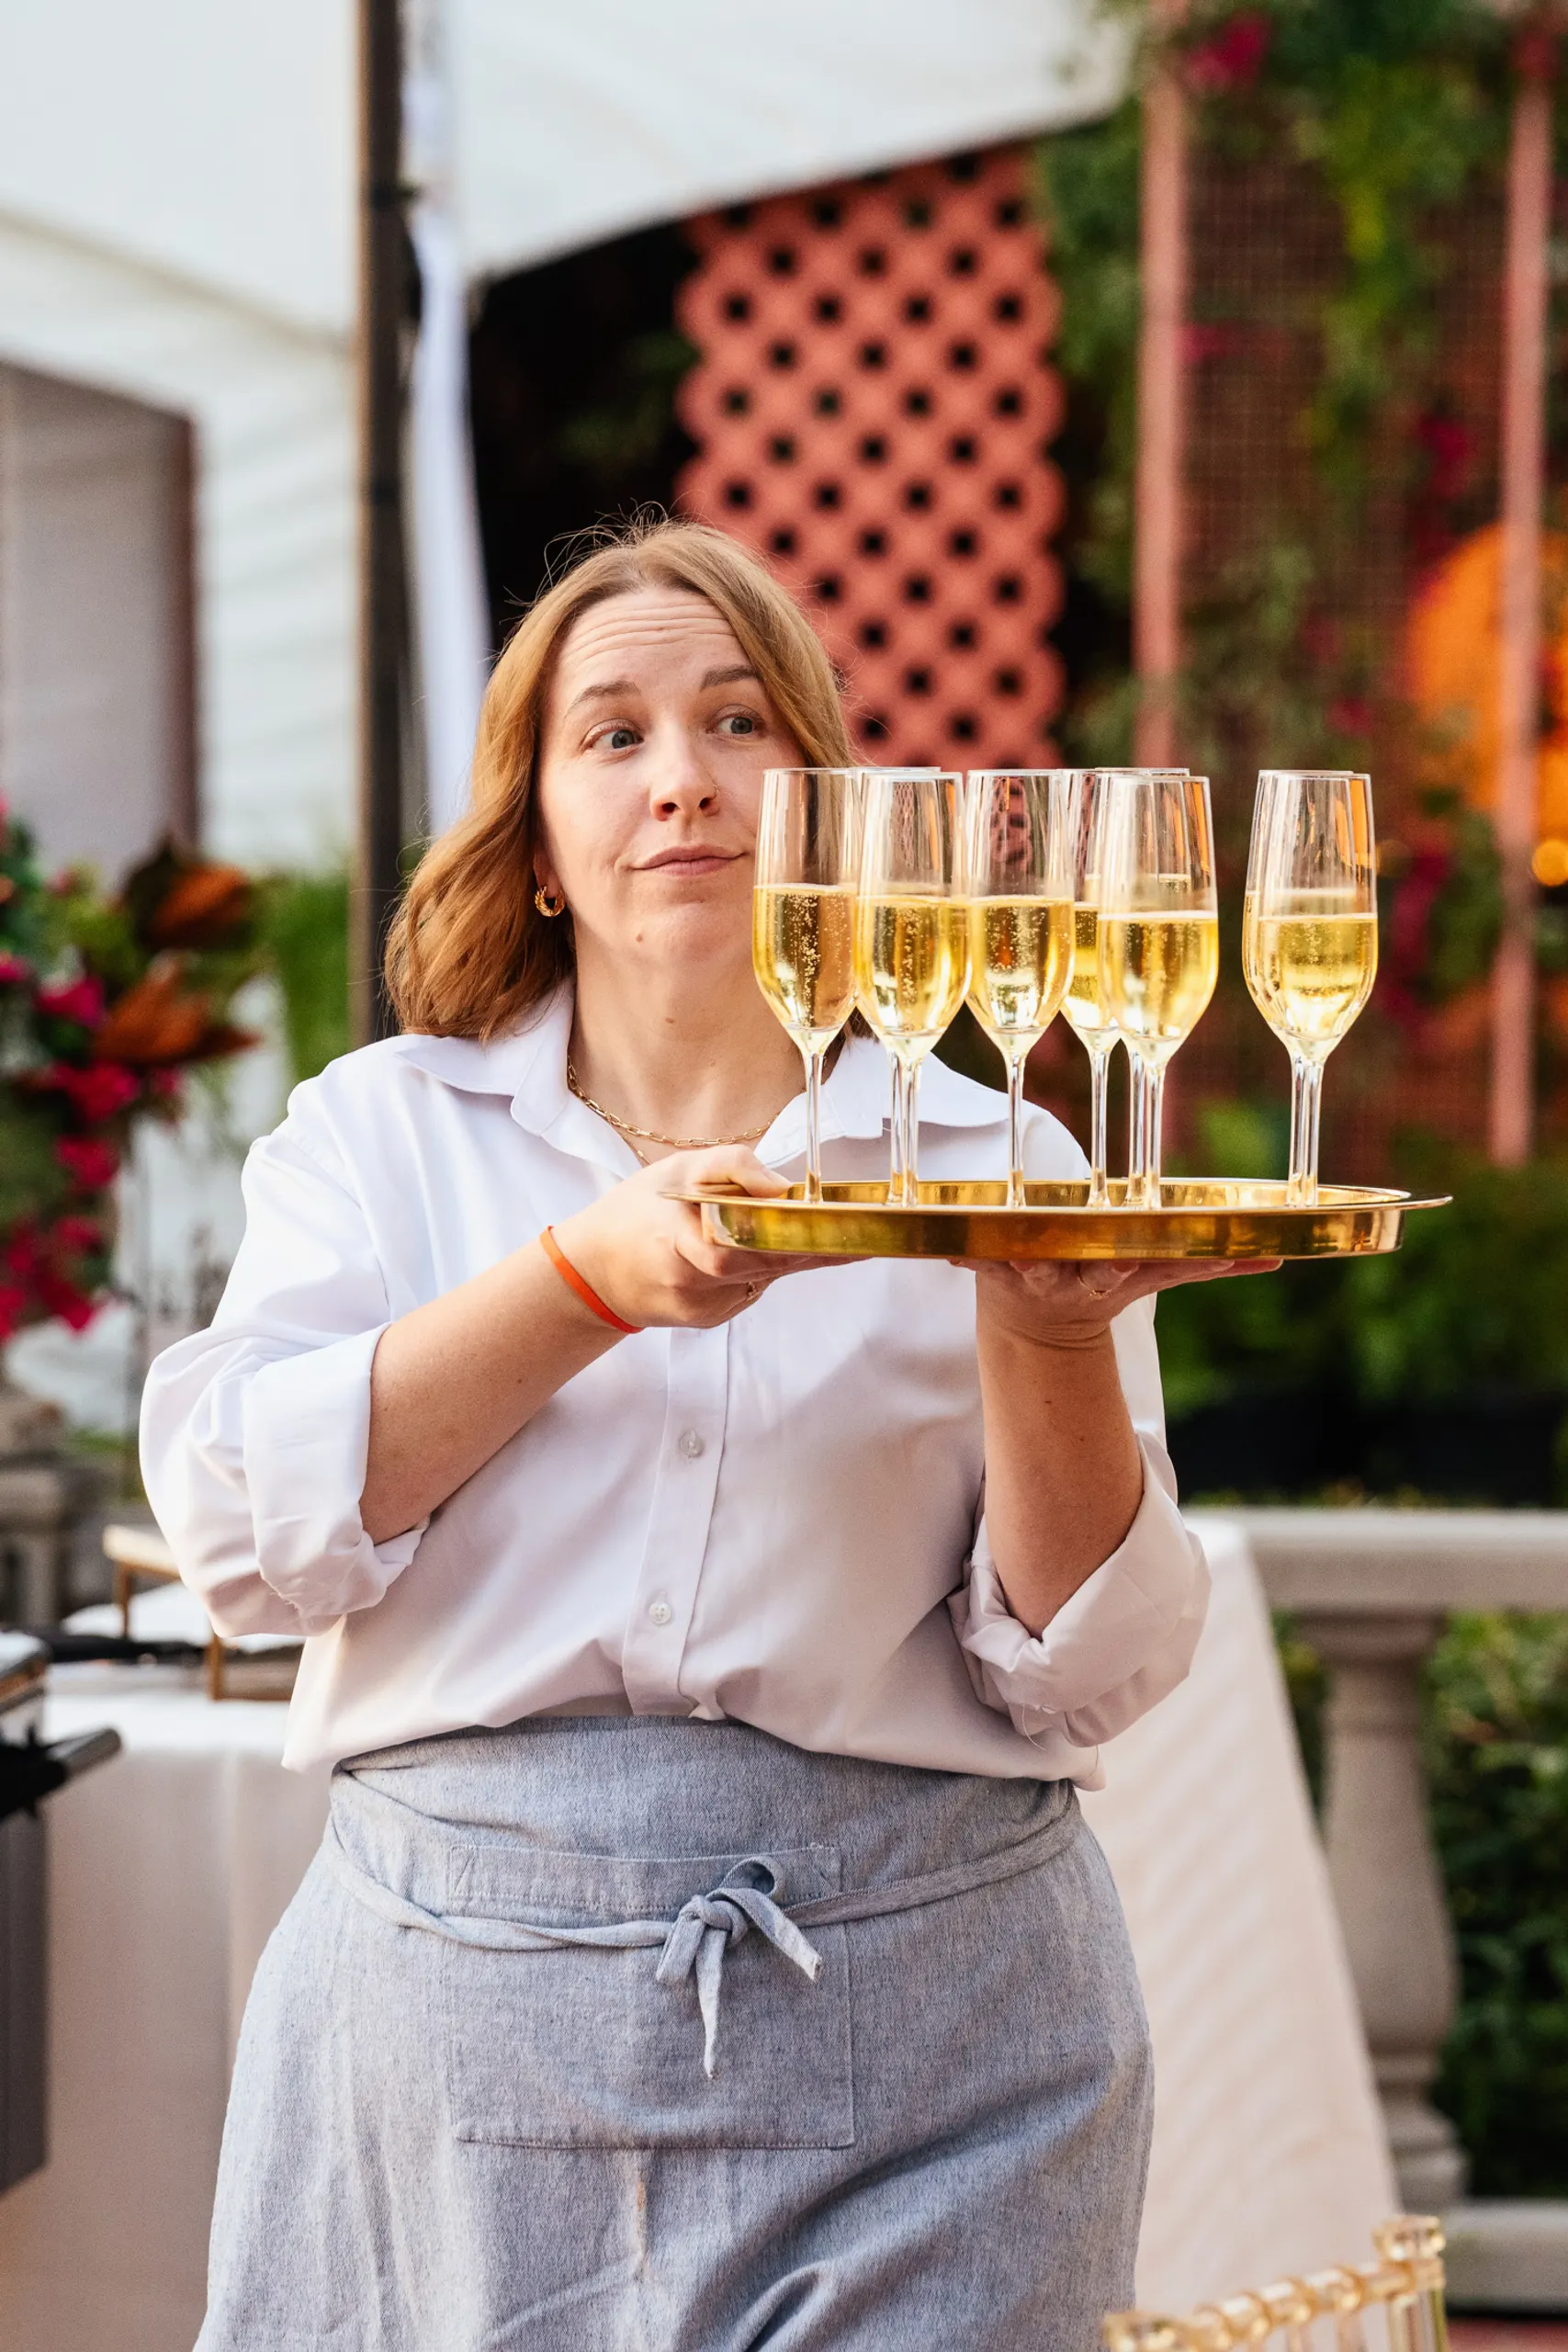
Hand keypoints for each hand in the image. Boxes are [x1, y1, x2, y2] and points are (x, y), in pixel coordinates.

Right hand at [552, 1147, 847, 1330]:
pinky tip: (758, 1252)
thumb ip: (731, 1167)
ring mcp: (703, 1308)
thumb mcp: (675, 1170)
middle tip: (860, 1237)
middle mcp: (693, 1282)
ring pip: (765, 1277)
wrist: (593, 1272)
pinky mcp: (708, 1320)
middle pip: (767, 1265)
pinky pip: (750, 1290)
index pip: (747, 1242)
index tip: (848, 1234)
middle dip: (813, 1248)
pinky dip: (762, 1269)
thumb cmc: (635, 1212)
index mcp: (679, 1238)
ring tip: (830, 1239)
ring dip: (794, 1256)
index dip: (799, 1239)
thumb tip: (783, 1188)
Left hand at [970, 1254, 1281, 1346]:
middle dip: (1099, 1267)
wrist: (1036, 1316)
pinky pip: (976, 1258)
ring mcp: (1034, 1273)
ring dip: (1021, 1261)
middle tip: (1102, 1262)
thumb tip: (1278, 1259)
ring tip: (1016, 1260)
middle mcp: (1077, 1277)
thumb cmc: (1099, 1277)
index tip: (1176, 1258)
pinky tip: (943, 1251)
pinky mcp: (992, 1267)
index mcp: (1114, 1276)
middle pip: (1091, 1271)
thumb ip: (1205, 1266)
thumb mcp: (1150, 1277)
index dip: (1160, 1265)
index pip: (1143, 1269)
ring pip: (1031, 1262)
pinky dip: (961, 1254)